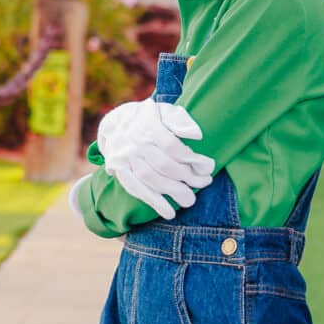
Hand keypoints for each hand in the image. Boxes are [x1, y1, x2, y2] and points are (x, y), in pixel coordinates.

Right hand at [95, 100, 214, 219]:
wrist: (114, 124)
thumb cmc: (148, 118)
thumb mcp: (164, 110)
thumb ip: (180, 120)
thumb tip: (197, 135)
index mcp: (149, 126)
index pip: (173, 147)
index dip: (192, 159)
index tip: (209, 167)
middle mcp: (135, 143)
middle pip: (164, 165)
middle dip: (188, 177)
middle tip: (205, 183)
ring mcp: (126, 159)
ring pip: (151, 180)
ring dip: (173, 192)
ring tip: (190, 200)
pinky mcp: (120, 172)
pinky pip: (136, 189)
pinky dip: (153, 202)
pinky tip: (169, 212)